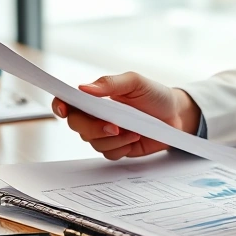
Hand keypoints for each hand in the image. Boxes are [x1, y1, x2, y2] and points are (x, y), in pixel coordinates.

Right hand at [51, 72, 200, 159]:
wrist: (176, 116)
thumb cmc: (154, 95)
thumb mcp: (135, 82)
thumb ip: (109, 84)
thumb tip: (84, 88)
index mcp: (96, 97)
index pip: (68, 101)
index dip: (60, 105)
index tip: (63, 109)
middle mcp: (96, 116)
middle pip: (76, 125)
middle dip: (93, 127)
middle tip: (114, 126)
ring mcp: (105, 133)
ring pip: (93, 142)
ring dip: (113, 138)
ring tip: (134, 129)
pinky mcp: (117, 147)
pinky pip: (108, 153)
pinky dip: (121, 147)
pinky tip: (135, 138)